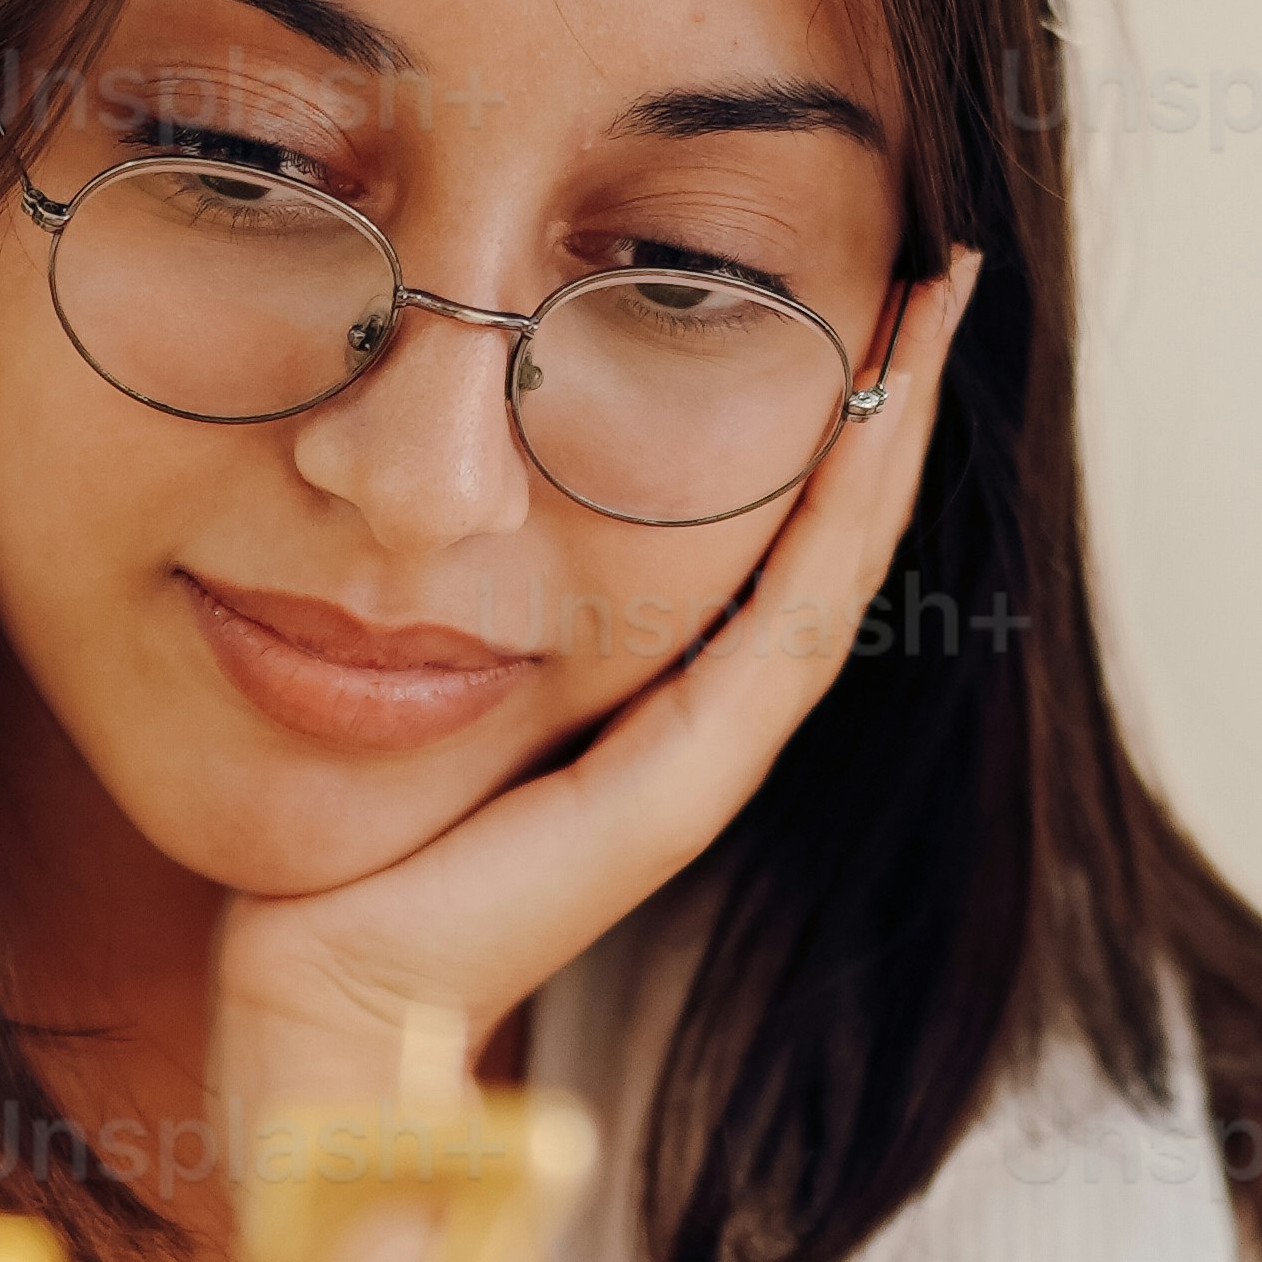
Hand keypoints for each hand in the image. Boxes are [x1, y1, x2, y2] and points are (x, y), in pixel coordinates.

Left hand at [208, 253, 982, 1136]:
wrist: (323, 998)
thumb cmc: (340, 858)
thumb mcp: (402, 669)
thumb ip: (449, 598)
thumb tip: (423, 452)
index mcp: (649, 696)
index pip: (773, 531)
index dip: (831, 418)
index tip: (868, 286)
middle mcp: (696, 720)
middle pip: (831, 531)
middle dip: (887, 394)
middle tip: (938, 262)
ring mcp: (701, 756)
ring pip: (835, 560)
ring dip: (892, 427)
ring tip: (931, 299)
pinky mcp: (675, 790)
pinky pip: (786, 626)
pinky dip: (841, 512)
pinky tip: (871, 409)